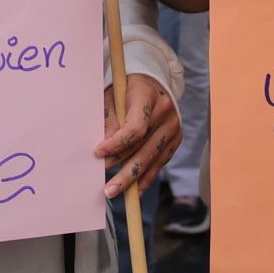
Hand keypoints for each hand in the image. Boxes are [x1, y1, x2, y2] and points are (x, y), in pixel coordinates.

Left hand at [97, 74, 179, 196]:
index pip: (134, 128)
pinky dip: (146, 178)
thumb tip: (104, 150)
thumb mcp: (113, 96)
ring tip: (115, 192)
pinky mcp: (175, 139)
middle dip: (123, 170)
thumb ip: (109, 119)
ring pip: (151, 159)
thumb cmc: (126, 88)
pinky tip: (135, 190)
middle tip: (106, 188)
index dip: (116, 144)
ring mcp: (173, 128)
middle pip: (144, 149)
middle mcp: (166, 113)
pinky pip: (160, 163)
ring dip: (132, 179)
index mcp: (148, 97)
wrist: (152, 81)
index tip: (98, 153)